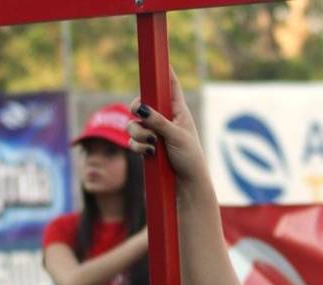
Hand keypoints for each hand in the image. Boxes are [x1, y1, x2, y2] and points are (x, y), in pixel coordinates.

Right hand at [127, 68, 208, 184]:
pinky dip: (137, 146)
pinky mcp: (147, 148)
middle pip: (142, 102)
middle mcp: (165, 120)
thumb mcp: (176, 137)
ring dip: (138, 132)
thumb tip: (140, 107)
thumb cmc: (189, 159)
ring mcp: (154, 134)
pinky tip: (149, 153)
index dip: (164, 71)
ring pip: (133, 124)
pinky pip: (133, 141)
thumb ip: (158, 121)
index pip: (170, 85)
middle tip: (138, 113)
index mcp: (178, 111)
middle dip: (137, 109)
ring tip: (152, 144)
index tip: (158, 59)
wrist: (187, 186)